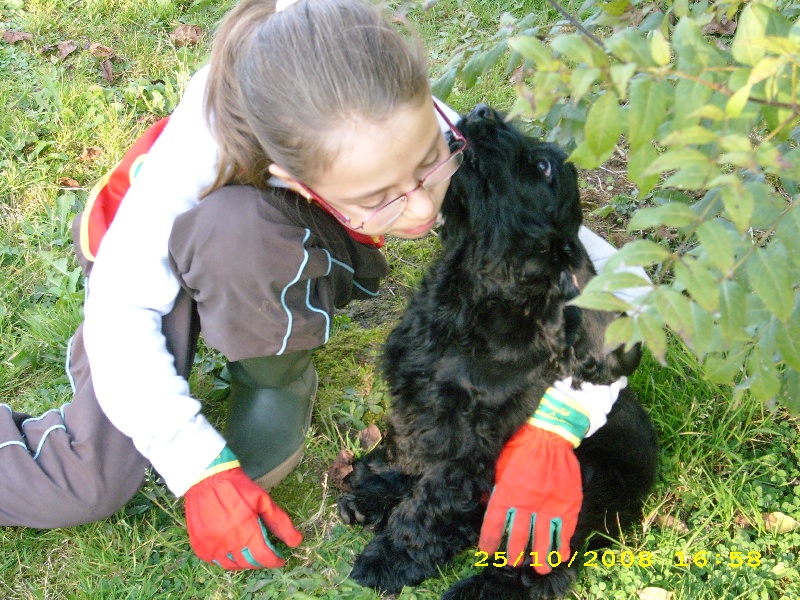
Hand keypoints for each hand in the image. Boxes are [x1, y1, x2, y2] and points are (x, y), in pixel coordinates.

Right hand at [184, 448, 301, 569]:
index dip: (275, 561)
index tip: (280, 559)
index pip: (264, 558)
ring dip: (244, 563)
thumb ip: (280, 522)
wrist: (207, 479)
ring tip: (251, 554)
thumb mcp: (263, 500)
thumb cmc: (237, 488)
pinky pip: (215, 562)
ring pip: (232, 566)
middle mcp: (228, 543)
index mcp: (246, 531)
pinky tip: (233, 551)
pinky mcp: (200, 546)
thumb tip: (296, 541)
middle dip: (261, 562)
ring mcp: (211, 547)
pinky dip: (226, 560)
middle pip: (249, 563)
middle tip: (266, 554)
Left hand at [479, 387, 586, 574]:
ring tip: (539, 568)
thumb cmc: (521, 446)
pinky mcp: (568, 504)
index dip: (488, 541)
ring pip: (543, 539)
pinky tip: (561, 555)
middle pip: (517, 537)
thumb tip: (480, 502)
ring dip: (540, 557)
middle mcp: (526, 503)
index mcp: (506, 492)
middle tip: (512, 561)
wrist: (550, 433)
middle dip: (513, 553)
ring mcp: (549, 505)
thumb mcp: (498, 463)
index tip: (485, 551)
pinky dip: (563, 545)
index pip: (493, 524)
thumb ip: (491, 486)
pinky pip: (565, 531)